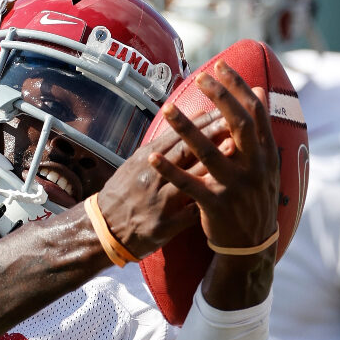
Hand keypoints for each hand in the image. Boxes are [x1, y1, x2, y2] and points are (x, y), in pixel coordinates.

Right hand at [96, 108, 232, 257]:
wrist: (105, 230)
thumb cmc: (126, 192)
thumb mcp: (138, 164)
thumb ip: (166, 144)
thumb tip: (190, 118)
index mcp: (144, 160)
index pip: (176, 135)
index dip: (200, 122)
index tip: (222, 109)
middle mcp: (150, 178)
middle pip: (184, 152)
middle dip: (210, 135)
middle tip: (233, 121)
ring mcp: (158, 202)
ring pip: (188, 179)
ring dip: (212, 163)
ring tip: (234, 149)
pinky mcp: (164, 226)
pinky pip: (190, 213)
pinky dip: (207, 201)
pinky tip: (226, 193)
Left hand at [147, 61, 279, 253]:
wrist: (251, 245)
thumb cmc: (252, 198)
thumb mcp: (265, 164)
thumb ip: (260, 130)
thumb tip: (261, 91)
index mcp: (266, 155)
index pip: (255, 112)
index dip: (239, 87)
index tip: (221, 65)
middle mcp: (255, 168)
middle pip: (238, 125)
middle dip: (220, 98)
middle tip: (201, 76)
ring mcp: (236, 187)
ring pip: (209, 153)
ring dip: (186, 129)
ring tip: (167, 109)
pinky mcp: (217, 206)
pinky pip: (189, 185)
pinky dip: (170, 170)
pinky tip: (152, 158)